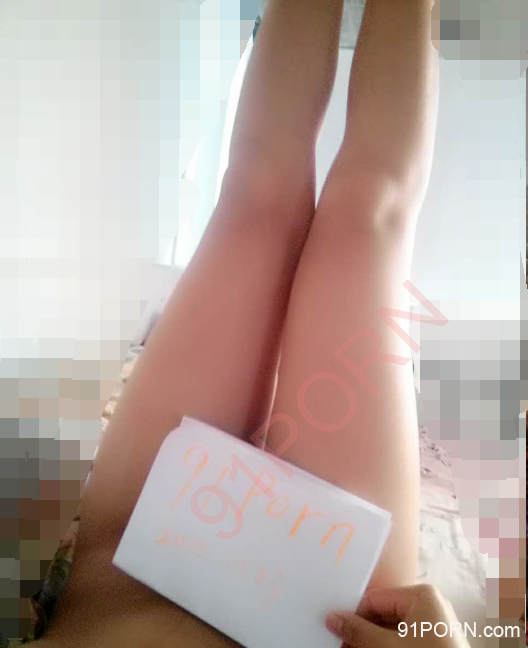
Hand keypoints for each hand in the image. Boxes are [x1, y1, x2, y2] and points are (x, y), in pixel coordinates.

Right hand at [325, 584, 470, 646]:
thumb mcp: (386, 647)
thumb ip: (357, 631)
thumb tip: (332, 618)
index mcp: (421, 595)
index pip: (374, 599)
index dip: (353, 616)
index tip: (336, 632)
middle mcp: (430, 605)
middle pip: (383, 614)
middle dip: (363, 632)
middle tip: (342, 645)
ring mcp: (435, 625)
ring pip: (393, 629)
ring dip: (373, 641)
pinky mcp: (437, 643)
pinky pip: (405, 639)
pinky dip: (388, 647)